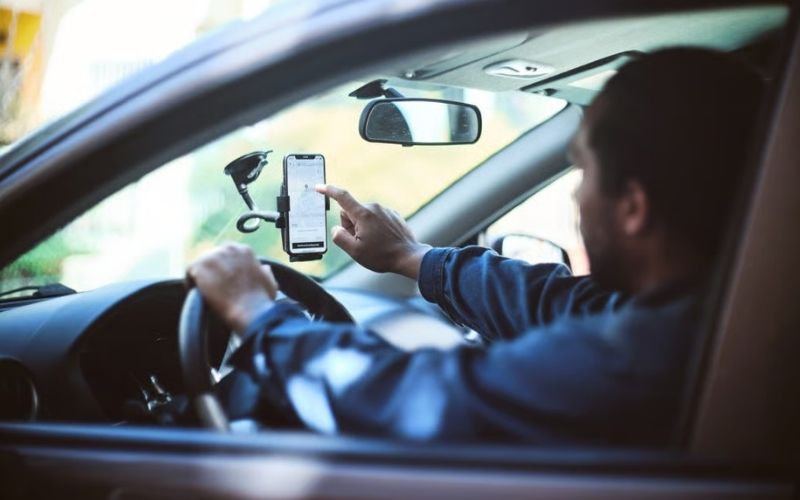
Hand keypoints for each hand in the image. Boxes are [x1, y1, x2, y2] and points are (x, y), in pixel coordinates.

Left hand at [186, 243, 277, 332]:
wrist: (249, 310)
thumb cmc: (260, 301)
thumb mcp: (269, 283)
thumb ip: (265, 272)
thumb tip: (264, 268)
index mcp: (244, 250)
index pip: (227, 255)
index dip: (225, 270)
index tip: (225, 283)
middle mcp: (228, 248)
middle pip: (212, 257)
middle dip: (212, 272)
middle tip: (214, 289)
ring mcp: (213, 255)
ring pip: (200, 265)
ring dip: (201, 277)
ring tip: (205, 293)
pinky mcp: (200, 265)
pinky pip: (189, 272)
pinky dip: (191, 283)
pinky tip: (197, 294)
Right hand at [316, 184, 430, 279]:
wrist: (408, 257)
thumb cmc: (382, 256)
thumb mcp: (355, 251)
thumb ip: (339, 237)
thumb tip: (336, 228)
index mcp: (363, 214)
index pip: (342, 197)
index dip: (328, 191)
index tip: (319, 188)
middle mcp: (374, 208)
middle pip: (351, 212)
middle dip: (350, 225)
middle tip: (360, 241)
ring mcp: (385, 210)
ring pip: (363, 216)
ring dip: (363, 228)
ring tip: (374, 243)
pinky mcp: (392, 215)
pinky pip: (376, 218)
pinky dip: (374, 228)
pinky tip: (382, 240)